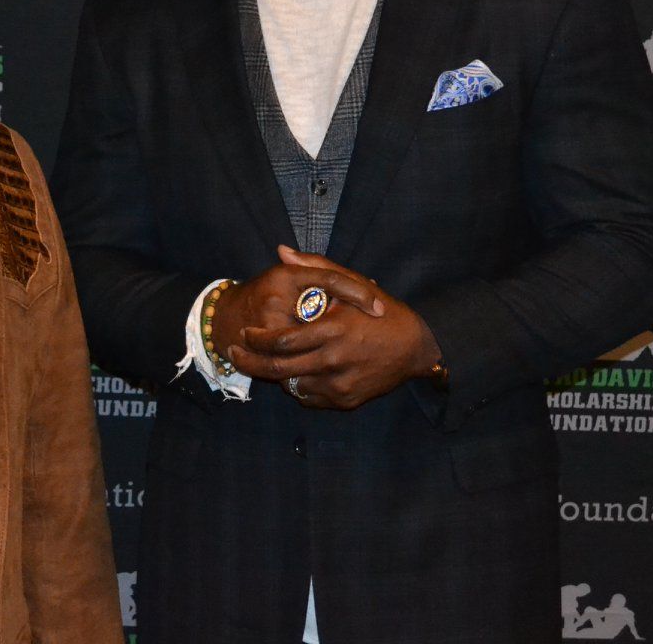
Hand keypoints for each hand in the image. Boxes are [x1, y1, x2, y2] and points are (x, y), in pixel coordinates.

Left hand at [227, 247, 441, 409]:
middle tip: (235, 353)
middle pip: (278, 370)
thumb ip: (315, 267)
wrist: (417, 348)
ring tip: (267, 360)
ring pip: (291, 385)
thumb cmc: (383, 312)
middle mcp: (334, 361)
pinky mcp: (345, 401)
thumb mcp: (352, 282)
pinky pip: (309, 398)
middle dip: (249, 363)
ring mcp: (339, 385)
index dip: (256, 339)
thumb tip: (282, 251)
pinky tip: (297, 371)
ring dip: (275, 373)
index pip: (281, 342)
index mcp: (332, 330)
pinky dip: (297, 386)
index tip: (246, 333)